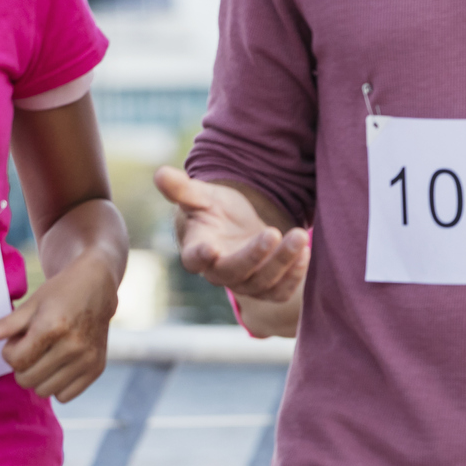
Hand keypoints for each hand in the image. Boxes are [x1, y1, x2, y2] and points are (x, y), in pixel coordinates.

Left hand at [0, 252, 115, 401]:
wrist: (97, 287)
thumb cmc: (59, 294)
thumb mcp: (31, 305)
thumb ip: (4, 325)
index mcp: (53, 327)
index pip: (15, 360)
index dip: (10, 351)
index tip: (20, 338)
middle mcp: (73, 345)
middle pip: (26, 379)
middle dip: (23, 366)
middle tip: (34, 348)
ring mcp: (87, 359)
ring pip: (45, 391)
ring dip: (39, 377)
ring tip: (47, 356)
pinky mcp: (97, 368)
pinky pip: (65, 396)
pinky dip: (58, 385)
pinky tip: (61, 366)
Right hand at [157, 167, 308, 301]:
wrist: (241, 225)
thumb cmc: (216, 209)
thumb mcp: (202, 195)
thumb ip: (182, 189)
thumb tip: (159, 173)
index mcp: (196, 250)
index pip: (194, 260)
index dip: (200, 256)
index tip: (210, 249)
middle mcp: (219, 272)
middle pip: (234, 273)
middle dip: (255, 255)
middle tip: (273, 232)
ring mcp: (245, 283)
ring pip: (262, 283)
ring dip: (282, 262)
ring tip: (299, 235)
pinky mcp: (268, 287)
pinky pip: (281, 292)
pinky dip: (294, 277)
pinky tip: (306, 254)